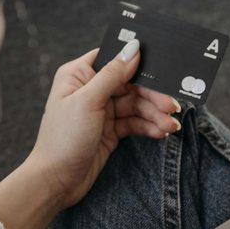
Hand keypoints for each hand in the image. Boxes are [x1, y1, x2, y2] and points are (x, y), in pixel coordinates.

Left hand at [26, 40, 181, 209]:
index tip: (162, 68)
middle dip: (153, 97)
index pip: (114, 60)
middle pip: (132, 85)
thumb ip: (112, 75)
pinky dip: (150, 127)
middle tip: (172, 107)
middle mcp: (92, 90)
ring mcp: (103, 111)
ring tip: (171, 127)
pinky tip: (161, 133)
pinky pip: (136, 123)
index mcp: (80, 75)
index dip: (137, 62)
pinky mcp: (111, 130)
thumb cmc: (63, 137)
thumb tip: (133, 49)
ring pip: (137, 106)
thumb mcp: (88, 101)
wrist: (57, 180)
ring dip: (156, 115)